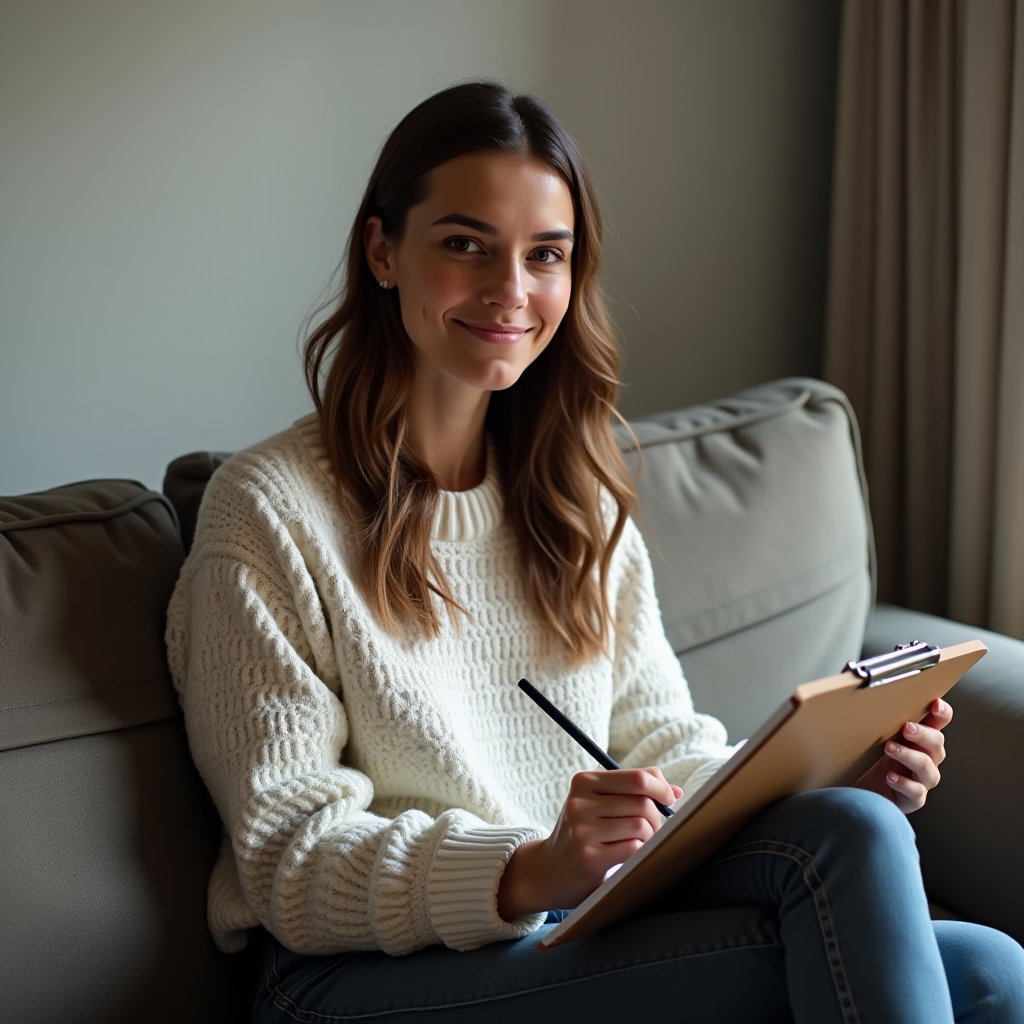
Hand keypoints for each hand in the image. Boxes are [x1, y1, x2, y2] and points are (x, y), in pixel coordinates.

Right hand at [496, 767, 681, 920]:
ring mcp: (582, 830)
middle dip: (658, 817)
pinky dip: (640, 852)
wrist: (547, 870)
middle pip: (643, 802)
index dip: (661, 787)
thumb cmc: (581, 832)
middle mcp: (580, 802)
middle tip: (654, 829)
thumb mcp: (596, 803)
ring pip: (641, 825)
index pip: (637, 777)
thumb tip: (675, 791)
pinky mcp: (589, 857)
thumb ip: (632, 791)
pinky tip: (631, 856)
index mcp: (584, 781)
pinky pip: (633, 848)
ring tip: (642, 843)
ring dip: (651, 837)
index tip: (669, 799)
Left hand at [853, 697, 951, 812]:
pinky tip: (889, 776)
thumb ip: (862, 702)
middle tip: (906, 727)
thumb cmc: (858, 753)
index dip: (942, 713)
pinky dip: (905, 784)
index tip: (935, 703)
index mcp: (915, 736)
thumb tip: (851, 673)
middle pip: (938, 744)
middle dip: (924, 734)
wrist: (846, 786)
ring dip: (911, 757)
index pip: (938, 722)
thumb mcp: (860, 727)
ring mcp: (918, 780)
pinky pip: (917, 794)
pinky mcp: (909, 800)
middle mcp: (922, 757)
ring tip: (889, 748)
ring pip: (929, 770)